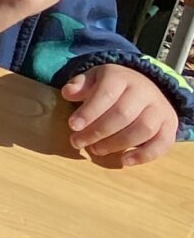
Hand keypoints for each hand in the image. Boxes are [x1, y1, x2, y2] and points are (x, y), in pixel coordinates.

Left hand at [61, 65, 179, 166]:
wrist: (143, 87)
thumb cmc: (111, 87)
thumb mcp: (93, 80)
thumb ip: (80, 86)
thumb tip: (68, 93)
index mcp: (121, 77)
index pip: (107, 93)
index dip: (89, 112)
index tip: (73, 126)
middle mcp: (144, 91)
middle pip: (123, 114)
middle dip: (98, 131)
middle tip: (78, 142)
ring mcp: (159, 109)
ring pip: (143, 129)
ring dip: (117, 144)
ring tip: (96, 150)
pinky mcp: (170, 125)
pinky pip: (163, 142)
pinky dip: (145, 155)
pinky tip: (124, 160)